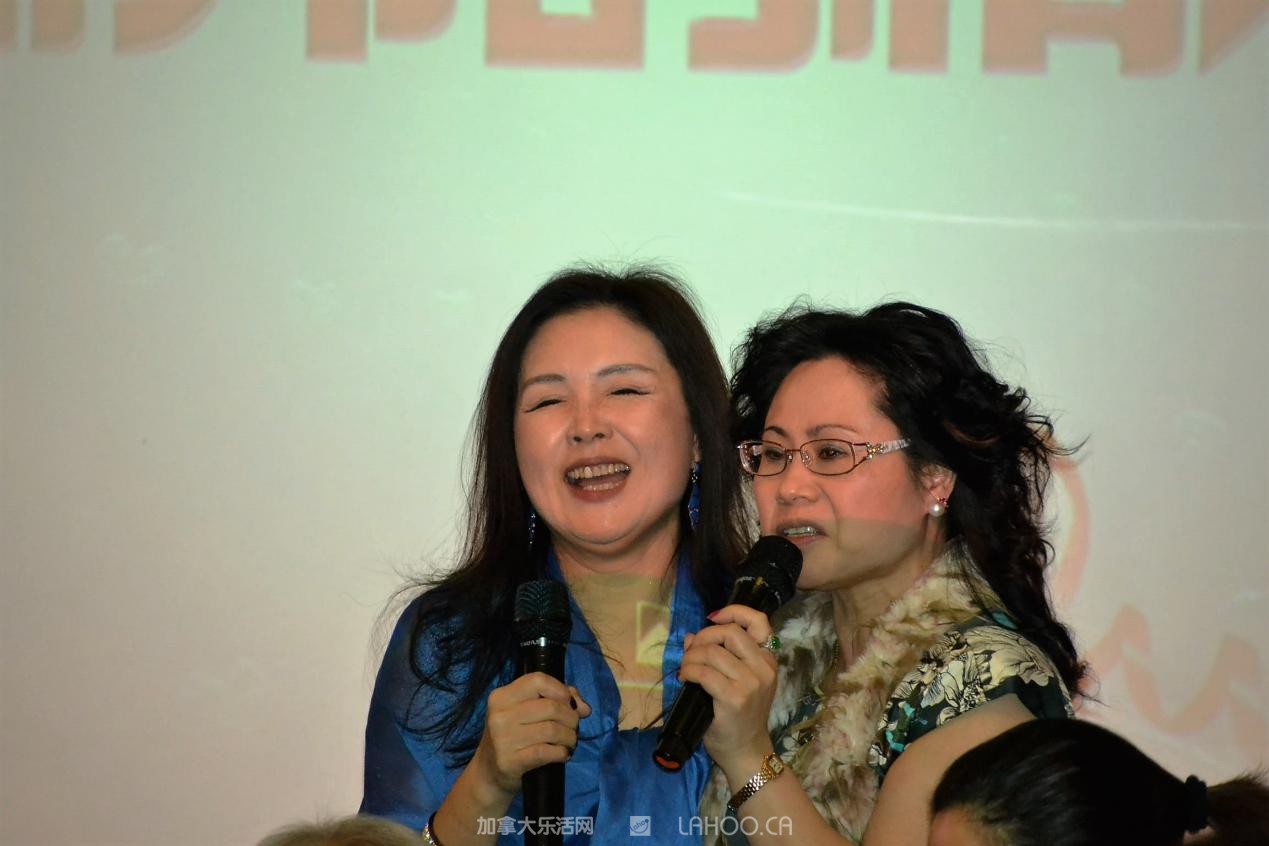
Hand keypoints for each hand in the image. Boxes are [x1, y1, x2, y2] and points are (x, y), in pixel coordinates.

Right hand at [470, 673, 592, 797]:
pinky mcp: (510, 761)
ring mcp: (502, 739)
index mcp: (502, 697)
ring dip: (569, 737)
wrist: (488, 773)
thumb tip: (584, 708)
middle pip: (550, 707)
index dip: (560, 690)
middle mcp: (499, 715)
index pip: (537, 680)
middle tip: (572, 728)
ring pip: (552, 730)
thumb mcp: (525, 712)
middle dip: (570, 718)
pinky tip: (562, 754)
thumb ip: (556, 700)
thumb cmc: (512, 736)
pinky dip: (561, 752)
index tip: (569, 703)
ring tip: (569, 742)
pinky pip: (546, 752)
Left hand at [677, 605, 777, 773]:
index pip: (759, 621)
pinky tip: (685, 678)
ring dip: (691, 657)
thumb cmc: (740, 716)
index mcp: (768, 661)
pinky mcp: (734, 698)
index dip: (734, 612)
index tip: (713, 618)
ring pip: (712, 652)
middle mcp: (763, 668)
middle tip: (693, 652)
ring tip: (686, 669)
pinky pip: (704, 673)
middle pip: (730, 632)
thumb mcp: (739, 682)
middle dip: (705, 636)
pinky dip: (689, 671)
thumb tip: (692, 636)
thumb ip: (719, 655)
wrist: (746, 751)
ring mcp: (750, 683)